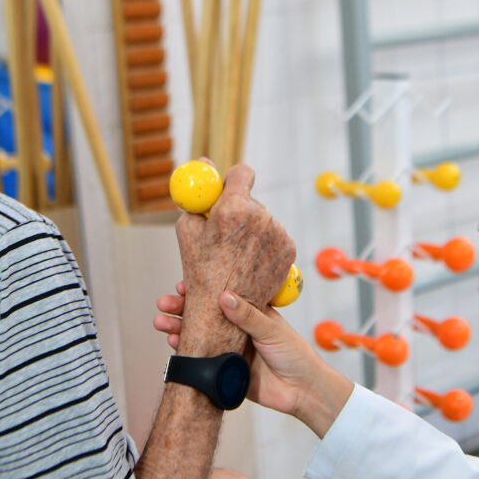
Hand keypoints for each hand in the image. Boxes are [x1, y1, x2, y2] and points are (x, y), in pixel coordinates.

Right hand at [153, 283, 353, 437]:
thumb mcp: (271, 330)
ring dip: (178, 328)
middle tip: (165, 303)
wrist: (302, 391)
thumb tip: (223, 296)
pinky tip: (174, 343)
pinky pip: (201, 358)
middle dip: (182, 309)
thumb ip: (247, 315)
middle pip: (205, 314)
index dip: (202, 290)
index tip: (182, 286)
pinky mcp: (224, 370)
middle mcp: (237, 328)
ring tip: (161, 322)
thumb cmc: (295, 355)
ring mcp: (229, 348)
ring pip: (199, 335)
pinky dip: (186, 350)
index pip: (222, 296)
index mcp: (251, 312)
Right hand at [174, 163, 295, 356]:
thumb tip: (205, 164)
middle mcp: (261, 217)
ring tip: (236, 254)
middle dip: (240, 210)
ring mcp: (279, 234)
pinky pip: (276, 238)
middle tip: (226, 228)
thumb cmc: (200, 272)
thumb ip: (200, 196)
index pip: (242, 173)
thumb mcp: (188, 230)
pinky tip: (249, 262)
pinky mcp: (289, 250)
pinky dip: (264, 246)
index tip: (227, 188)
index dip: (233, 180)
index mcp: (234, 207)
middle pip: (252, 200)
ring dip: (253, 230)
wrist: (223, 313)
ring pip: (265, 220)